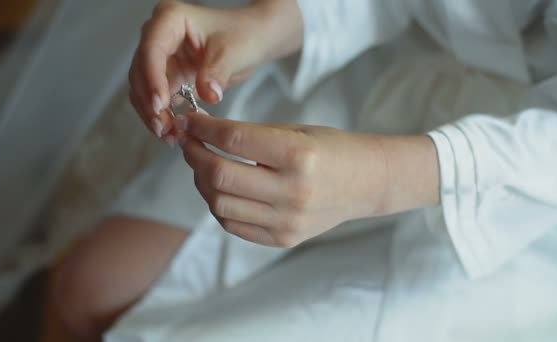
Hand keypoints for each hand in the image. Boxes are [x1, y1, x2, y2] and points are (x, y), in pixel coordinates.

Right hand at [128, 0, 302, 140]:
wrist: (253, 40)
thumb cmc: (243, 35)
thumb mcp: (233, 52)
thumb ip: (217, 72)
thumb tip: (208, 95)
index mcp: (170, 19)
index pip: (152, 50)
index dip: (152, 79)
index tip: (160, 104)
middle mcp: (159, 36)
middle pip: (141, 72)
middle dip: (149, 102)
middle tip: (163, 127)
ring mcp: (161, 57)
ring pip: (143, 89)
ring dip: (152, 113)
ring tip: (168, 135)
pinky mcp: (167, 75)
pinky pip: (156, 99)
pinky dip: (161, 116)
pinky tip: (172, 132)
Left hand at [174, 112, 436, 246]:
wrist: (367, 183)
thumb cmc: (331, 149)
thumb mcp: (296, 131)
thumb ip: (251, 135)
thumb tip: (202, 133)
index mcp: (299, 155)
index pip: (233, 139)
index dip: (203, 128)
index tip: (190, 120)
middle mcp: (293, 191)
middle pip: (219, 175)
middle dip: (195, 155)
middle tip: (189, 142)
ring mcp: (288, 220)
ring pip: (219, 204)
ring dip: (202, 181)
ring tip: (204, 165)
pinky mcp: (283, 238)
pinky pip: (233, 224)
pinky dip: (218, 204)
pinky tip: (220, 188)